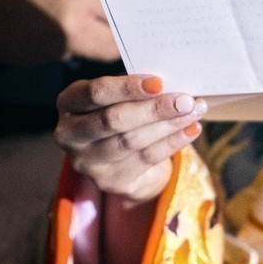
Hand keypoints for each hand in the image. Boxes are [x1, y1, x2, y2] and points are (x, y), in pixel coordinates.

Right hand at [54, 74, 206, 204]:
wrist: (118, 157)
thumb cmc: (119, 112)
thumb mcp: (116, 97)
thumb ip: (134, 90)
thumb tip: (172, 85)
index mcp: (68, 103)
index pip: (95, 93)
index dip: (127, 88)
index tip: (159, 82)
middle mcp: (70, 134)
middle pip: (114, 120)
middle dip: (154, 109)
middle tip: (185, 101)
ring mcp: (87, 162)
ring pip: (132, 141)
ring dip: (168, 126)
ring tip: (194, 112)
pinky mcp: (109, 181)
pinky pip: (146, 159)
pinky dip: (173, 143)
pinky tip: (191, 130)